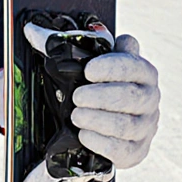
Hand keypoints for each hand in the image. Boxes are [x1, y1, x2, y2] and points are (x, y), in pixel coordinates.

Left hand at [71, 34, 159, 168]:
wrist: (108, 120)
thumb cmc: (99, 86)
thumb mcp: (89, 65)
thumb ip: (66, 45)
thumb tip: (31, 30)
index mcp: (142, 72)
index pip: (133, 66)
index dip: (112, 67)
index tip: (88, 70)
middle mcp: (149, 98)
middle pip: (131, 97)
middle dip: (101, 96)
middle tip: (77, 97)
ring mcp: (145, 126)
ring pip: (127, 125)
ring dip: (98, 120)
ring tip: (76, 115)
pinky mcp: (137, 150)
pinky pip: (123, 150)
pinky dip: (102, 143)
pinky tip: (84, 135)